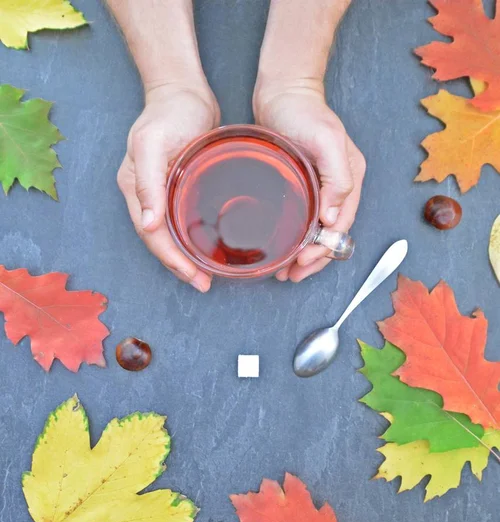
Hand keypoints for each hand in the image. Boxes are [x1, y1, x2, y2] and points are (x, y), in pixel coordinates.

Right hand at [117, 84, 219, 291]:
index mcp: (135, 188)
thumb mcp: (153, 144)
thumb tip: (147, 225)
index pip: (152, 235)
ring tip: (205, 276)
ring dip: (186, 258)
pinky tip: (207, 248)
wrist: (183, 91)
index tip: (193, 276)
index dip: (171, 259)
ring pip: (170, 235)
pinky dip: (191, 239)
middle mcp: (145, 195)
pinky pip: (182, 221)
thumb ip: (148, 184)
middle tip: (203, 284)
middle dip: (180, 266)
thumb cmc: (170, 113)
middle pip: (160, 241)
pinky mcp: (178, 187)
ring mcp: (161, 193)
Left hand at [253, 82, 365, 282]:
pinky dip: (298, 238)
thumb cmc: (304, 112)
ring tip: (286, 271)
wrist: (283, 91)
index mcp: (350, 179)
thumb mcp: (327, 141)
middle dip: (315, 260)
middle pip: (332, 235)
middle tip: (292, 276)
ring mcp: (322, 187)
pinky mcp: (305, 185)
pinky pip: (306, 220)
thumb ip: (337, 178)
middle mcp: (340, 187)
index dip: (324, 249)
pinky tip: (284, 247)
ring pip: (318, 232)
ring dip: (305, 254)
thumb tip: (334, 218)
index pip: (341, 226)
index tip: (303, 264)